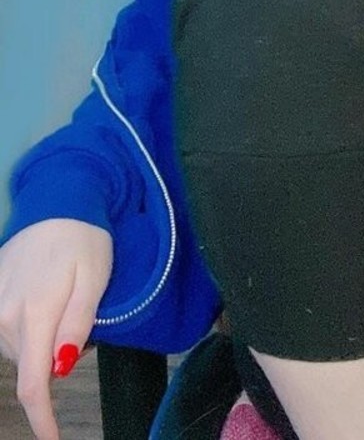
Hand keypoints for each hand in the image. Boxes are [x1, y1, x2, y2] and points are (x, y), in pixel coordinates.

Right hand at [0, 220, 112, 439]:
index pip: (34, 383)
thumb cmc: (85, 241)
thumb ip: (77, 326)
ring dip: (40, 342)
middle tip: (81, 321)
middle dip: (53, 360)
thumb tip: (59, 369)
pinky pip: (5, 331)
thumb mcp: (95, 280)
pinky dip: (26, 330)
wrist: (58, 204)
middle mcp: (5, 314)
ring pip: (17, 350)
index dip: (42, 419)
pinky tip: (41, 302)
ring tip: (63, 302)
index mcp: (36, 313)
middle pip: (28, 365)